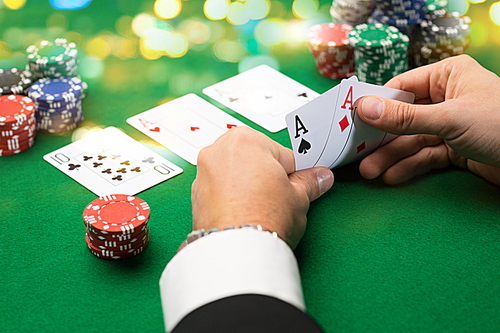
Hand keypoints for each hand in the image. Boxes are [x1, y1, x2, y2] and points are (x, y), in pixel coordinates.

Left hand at [191, 127, 333, 248]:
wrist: (237, 251)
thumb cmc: (263, 219)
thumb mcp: (298, 197)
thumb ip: (309, 182)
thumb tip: (319, 177)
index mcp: (245, 139)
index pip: (281, 153)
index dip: (293, 172)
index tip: (298, 183)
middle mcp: (218, 150)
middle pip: (254, 159)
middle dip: (267, 176)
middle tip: (280, 198)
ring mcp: (203, 173)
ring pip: (236, 174)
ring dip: (248, 187)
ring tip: (262, 209)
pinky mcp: (195, 196)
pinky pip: (220, 190)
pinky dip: (232, 199)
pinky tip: (245, 214)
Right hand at [356, 55, 499, 184]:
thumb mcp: (449, 118)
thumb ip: (405, 117)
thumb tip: (365, 108)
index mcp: (448, 76)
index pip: (402, 87)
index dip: (377, 104)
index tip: (353, 119)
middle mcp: (448, 98)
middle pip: (404, 117)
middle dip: (383, 137)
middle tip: (359, 152)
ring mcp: (451, 125)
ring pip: (412, 139)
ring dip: (392, 156)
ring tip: (371, 171)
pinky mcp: (455, 149)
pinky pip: (426, 155)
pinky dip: (410, 166)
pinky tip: (393, 176)